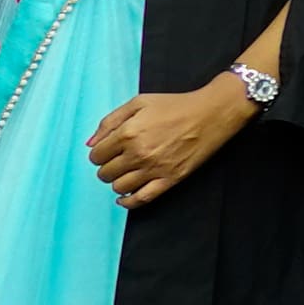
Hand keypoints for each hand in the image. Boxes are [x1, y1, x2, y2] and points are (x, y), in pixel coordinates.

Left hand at [83, 72, 258, 207]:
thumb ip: (110, 121)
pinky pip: (141, 199)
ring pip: (119, 187)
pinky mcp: (170, 179)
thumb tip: (91, 143)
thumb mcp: (139, 102)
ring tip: (126, 173)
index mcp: (128, 133)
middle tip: (117, 160)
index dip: (98, 153)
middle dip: (107, 167)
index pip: (96, 155)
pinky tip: (124, 197)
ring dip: (117, 181)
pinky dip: (128, 202)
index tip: (106, 151)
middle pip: (105, 173)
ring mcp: (155, 169)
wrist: (212, 113)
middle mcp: (139, 153)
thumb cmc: (176, 105)